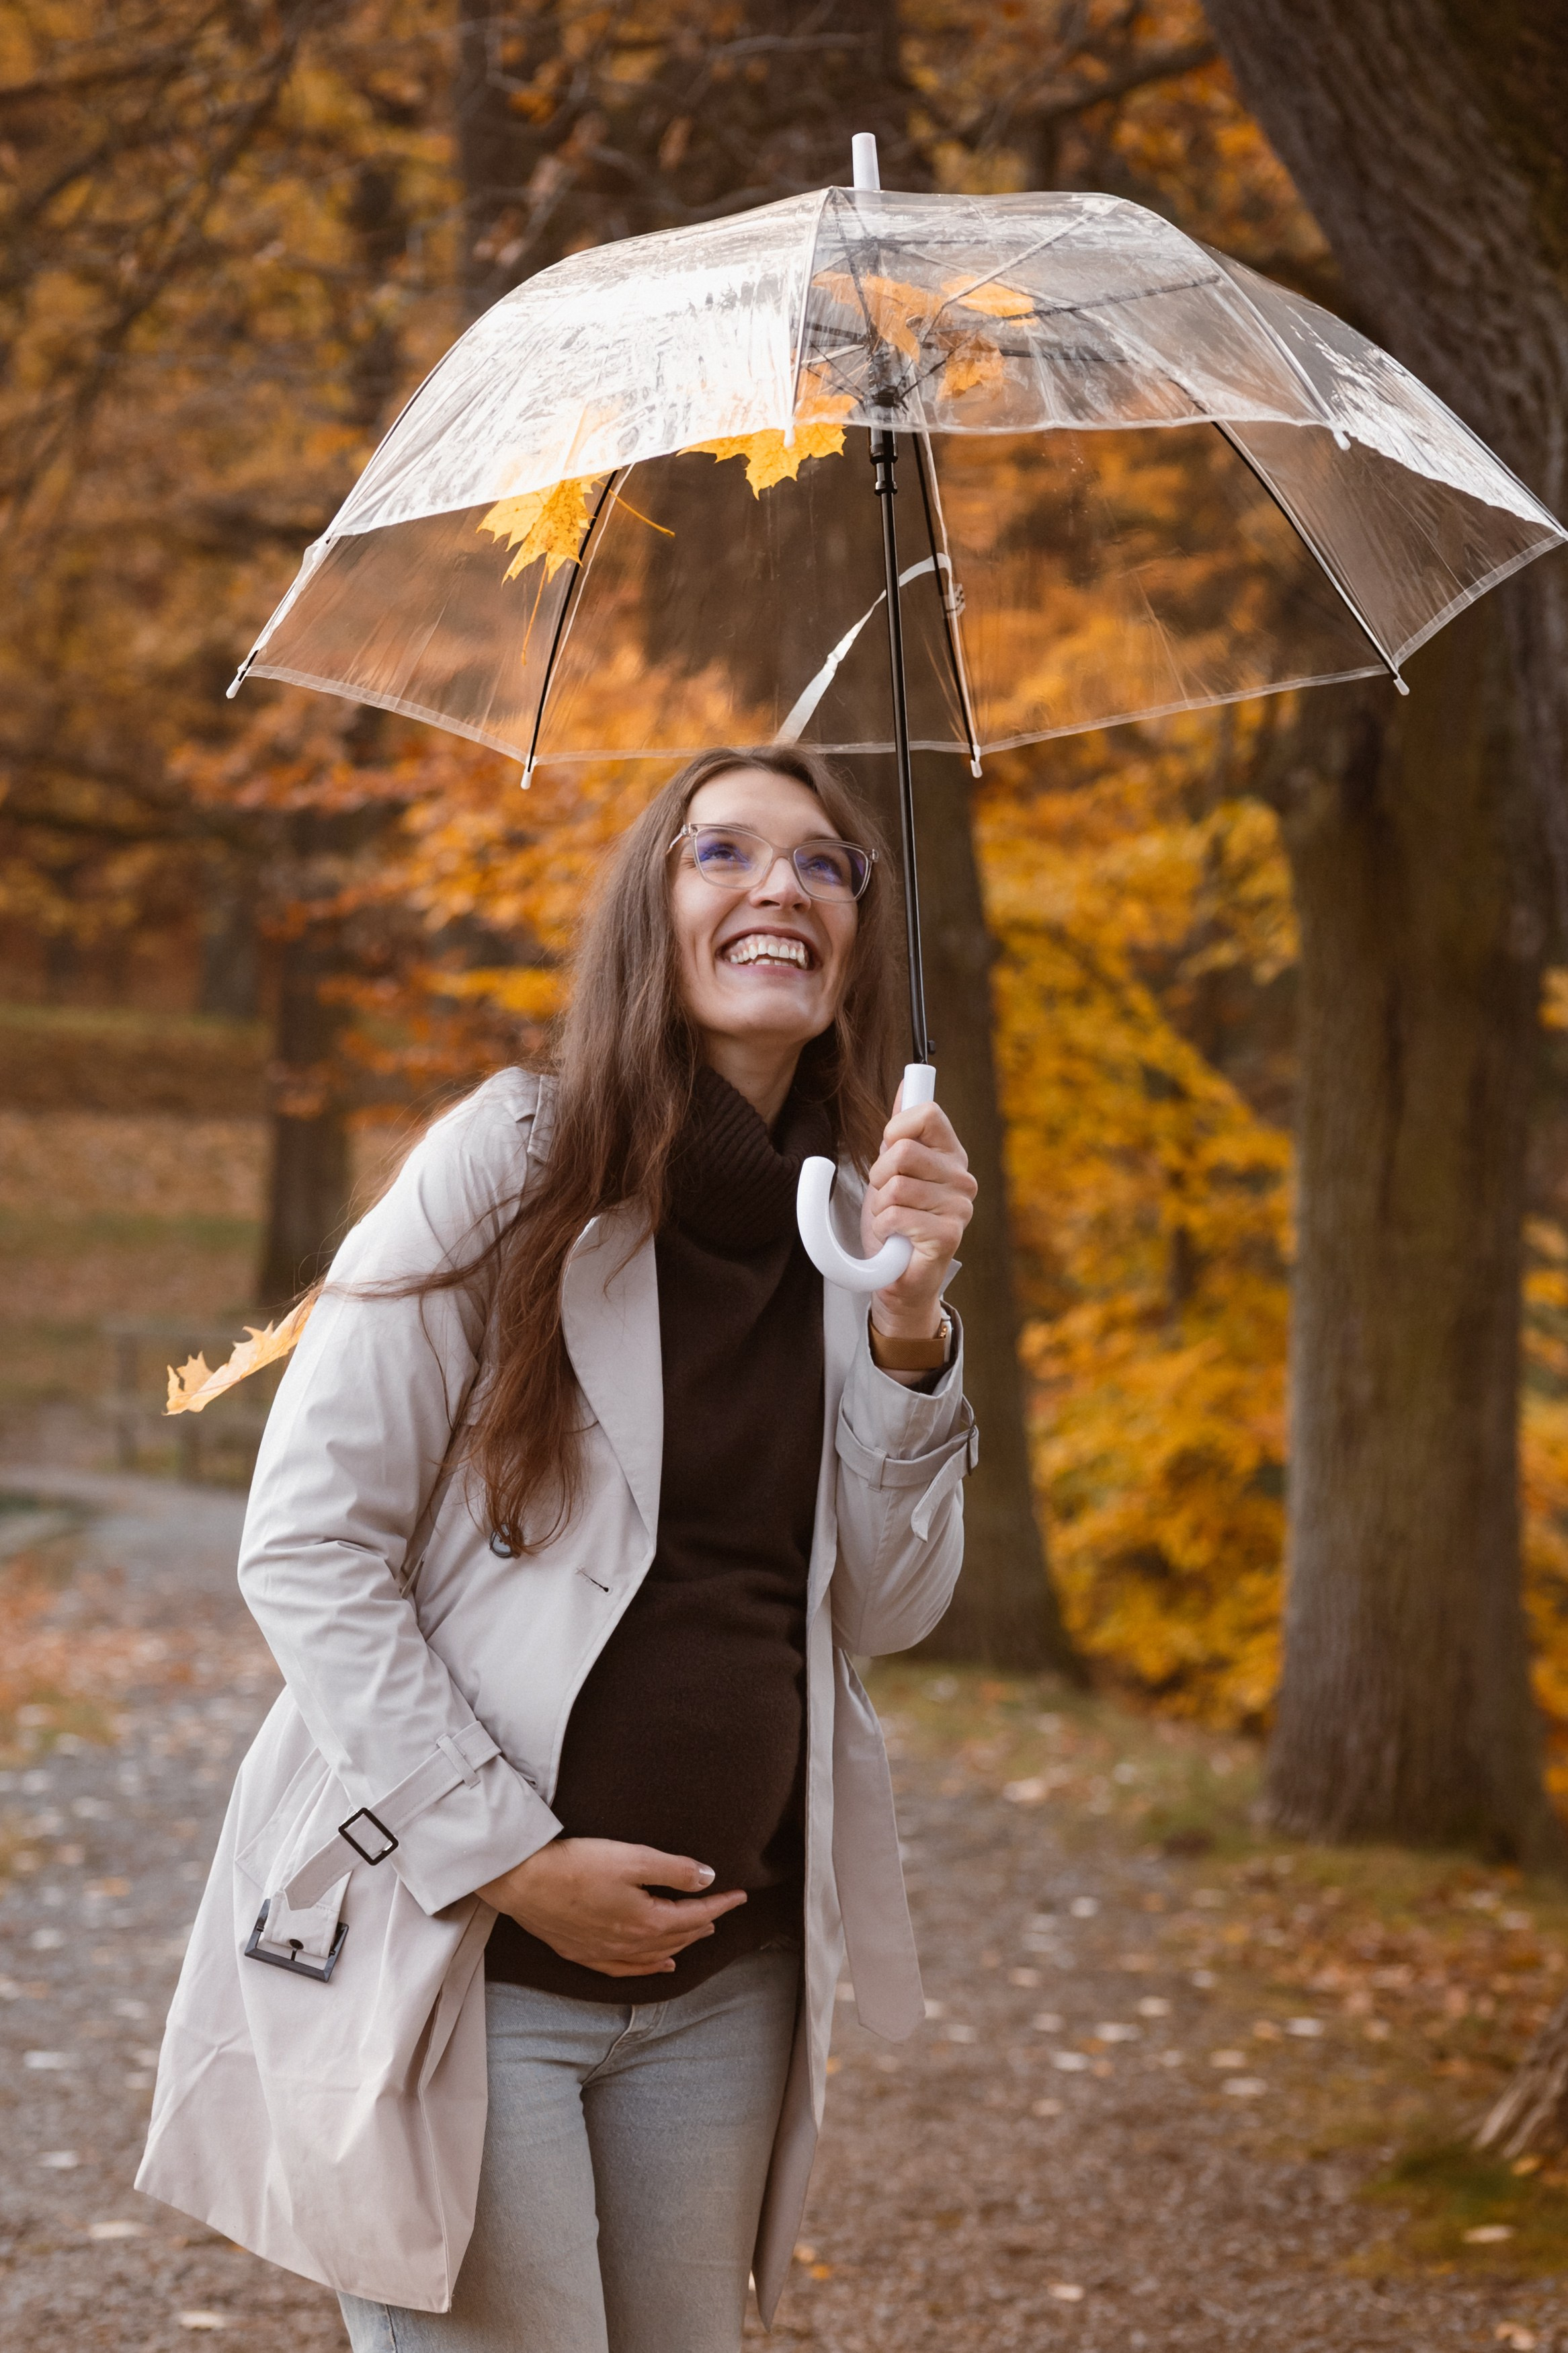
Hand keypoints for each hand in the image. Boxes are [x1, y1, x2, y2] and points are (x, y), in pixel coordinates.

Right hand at [477, 1838, 746, 1976]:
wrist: (524, 1881)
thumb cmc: (578, 1865)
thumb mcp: (633, 1858)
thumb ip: (674, 1870)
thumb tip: (709, 1878)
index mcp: (647, 1921)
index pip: (694, 1914)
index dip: (720, 1903)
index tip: (741, 1895)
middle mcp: (630, 1944)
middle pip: (678, 1936)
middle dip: (703, 1922)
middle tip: (722, 1910)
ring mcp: (606, 1953)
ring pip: (656, 1956)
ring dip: (682, 1944)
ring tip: (699, 1933)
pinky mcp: (584, 1953)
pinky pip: (628, 1970)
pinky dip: (650, 1969)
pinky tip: (661, 1967)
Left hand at [860, 1086, 976, 1350]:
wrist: (897, 1280)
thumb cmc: (895, 1226)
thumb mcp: (892, 1170)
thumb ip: (902, 1129)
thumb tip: (910, 1081)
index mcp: (951, 1156)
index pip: (927, 1113)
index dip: (896, 1128)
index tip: (887, 1150)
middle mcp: (962, 1178)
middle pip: (904, 1151)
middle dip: (879, 1175)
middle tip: (885, 1198)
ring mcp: (959, 1208)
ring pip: (896, 1186)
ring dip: (880, 1207)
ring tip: (891, 1222)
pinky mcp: (949, 1236)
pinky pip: (896, 1216)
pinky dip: (883, 1229)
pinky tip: (896, 1241)